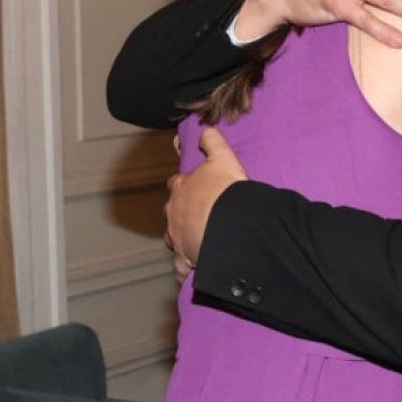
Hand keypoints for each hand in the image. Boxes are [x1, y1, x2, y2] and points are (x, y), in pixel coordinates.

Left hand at [164, 128, 247, 265]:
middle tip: (195, 215)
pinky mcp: (185, 260)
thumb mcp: (223, 159)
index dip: (184, 185)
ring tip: (193, 242)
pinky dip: (184, 269)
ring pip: (173, 239)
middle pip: (171, 212)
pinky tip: (190, 271)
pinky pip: (181, 267)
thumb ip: (213, 144)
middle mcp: (174, 214)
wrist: (230, 224)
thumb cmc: (226, 191)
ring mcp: (177, 239)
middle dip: (179, 213)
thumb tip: (206, 130)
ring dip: (180, 239)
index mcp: (182, 189)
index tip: (191, 187)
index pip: (177, 184)